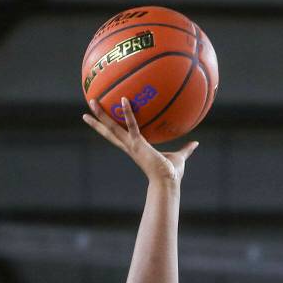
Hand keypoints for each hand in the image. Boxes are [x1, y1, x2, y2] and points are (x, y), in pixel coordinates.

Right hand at [83, 97, 197, 184]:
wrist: (168, 183)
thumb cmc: (172, 174)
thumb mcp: (180, 157)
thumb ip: (186, 149)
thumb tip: (196, 143)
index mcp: (134, 149)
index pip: (118, 136)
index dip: (108, 129)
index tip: (99, 122)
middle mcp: (129, 147)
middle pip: (109, 132)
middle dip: (97, 121)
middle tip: (86, 111)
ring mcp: (132, 146)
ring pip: (112, 128)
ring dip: (101, 115)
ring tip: (92, 101)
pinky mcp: (138, 144)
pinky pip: (132, 125)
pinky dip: (128, 113)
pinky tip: (124, 99)